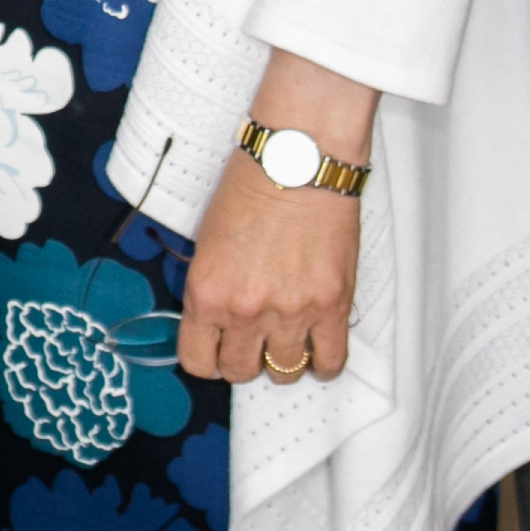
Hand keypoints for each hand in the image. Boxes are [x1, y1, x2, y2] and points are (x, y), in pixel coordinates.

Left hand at [180, 50, 374, 388]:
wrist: (298, 158)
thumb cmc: (251, 185)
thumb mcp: (207, 240)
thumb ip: (211, 287)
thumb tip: (215, 320)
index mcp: (206, 292)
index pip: (197, 359)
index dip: (206, 357)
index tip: (215, 349)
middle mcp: (246, 309)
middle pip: (239, 371)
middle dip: (243, 357)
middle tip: (251, 337)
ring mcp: (292, 312)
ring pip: (283, 372)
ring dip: (282, 358)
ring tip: (285, 335)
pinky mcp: (332, 306)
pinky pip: (330, 362)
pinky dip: (323, 362)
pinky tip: (316, 344)